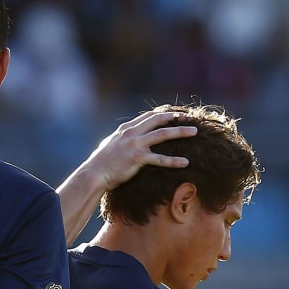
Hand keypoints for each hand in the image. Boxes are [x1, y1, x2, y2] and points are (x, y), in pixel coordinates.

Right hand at [80, 110, 196, 191]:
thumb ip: (119, 138)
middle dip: (175, 117)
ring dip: (180, 131)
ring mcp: (135, 144)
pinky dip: (173, 161)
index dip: (164, 114)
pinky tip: (185, 163)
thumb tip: (122, 137)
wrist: (94, 174)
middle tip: (189, 118)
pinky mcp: (137, 158)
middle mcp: (131, 132)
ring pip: (163, 134)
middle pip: (158, 119)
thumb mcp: (109, 144)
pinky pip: (160, 159)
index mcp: (126, 129)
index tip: (175, 114)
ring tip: (194, 132)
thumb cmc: (100, 162)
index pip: (148, 116)